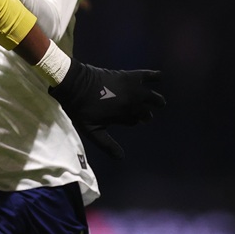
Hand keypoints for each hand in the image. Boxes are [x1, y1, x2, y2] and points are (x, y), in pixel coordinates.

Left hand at [49, 62, 164, 158]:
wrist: (74, 83)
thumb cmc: (80, 108)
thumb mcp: (92, 130)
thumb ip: (106, 144)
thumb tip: (121, 158)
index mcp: (123, 115)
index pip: (136, 121)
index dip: (135, 121)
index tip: (136, 121)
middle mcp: (130, 102)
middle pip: (145, 110)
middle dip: (146, 113)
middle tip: (146, 115)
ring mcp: (130, 88)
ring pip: (150, 96)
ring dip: (155, 100)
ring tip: (159, 102)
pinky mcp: (127, 75)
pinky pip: (145, 75)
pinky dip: (153, 75)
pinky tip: (160, 76)